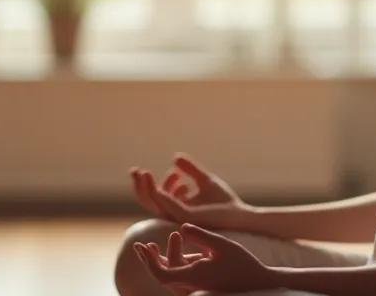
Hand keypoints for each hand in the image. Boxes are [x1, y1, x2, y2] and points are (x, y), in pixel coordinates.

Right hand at [130, 153, 250, 230]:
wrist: (240, 214)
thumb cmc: (224, 202)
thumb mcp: (205, 180)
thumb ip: (190, 170)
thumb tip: (175, 158)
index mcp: (177, 208)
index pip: (157, 197)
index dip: (151, 184)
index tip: (165, 170)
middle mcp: (175, 214)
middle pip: (149, 202)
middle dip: (139, 186)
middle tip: (135, 170)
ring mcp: (179, 217)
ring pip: (154, 204)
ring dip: (146, 188)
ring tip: (144, 172)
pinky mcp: (187, 218)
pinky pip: (168, 206)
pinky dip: (160, 194)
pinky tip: (158, 184)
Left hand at [133, 224, 278, 293]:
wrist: (259, 282)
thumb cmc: (243, 263)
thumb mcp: (222, 245)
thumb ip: (201, 235)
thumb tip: (181, 227)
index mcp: (194, 276)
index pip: (162, 275)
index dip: (150, 262)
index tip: (146, 245)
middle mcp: (192, 284)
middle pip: (162, 277)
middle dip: (149, 261)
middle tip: (141, 245)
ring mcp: (196, 284)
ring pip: (170, 276)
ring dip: (159, 261)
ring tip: (152, 245)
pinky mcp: (201, 282)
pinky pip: (180, 274)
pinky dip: (172, 262)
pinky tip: (174, 244)